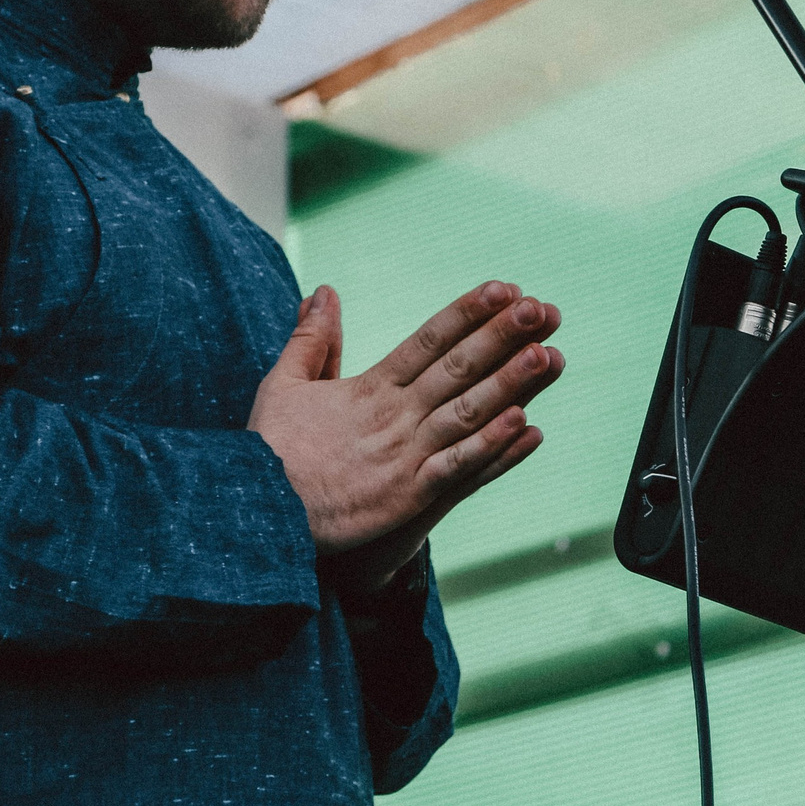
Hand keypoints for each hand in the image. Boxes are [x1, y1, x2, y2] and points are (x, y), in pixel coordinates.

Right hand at [248, 281, 562, 594]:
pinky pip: (458, 468)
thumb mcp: (282, 383)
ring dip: (510, 384)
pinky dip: (492, 448)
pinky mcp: (407, 496)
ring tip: (549, 356)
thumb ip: (311, 338)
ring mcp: (404, 456)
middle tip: (543, 309)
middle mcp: (393, 416)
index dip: (468, 312)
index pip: (428, 339)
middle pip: (457, 368)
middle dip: (503, 336)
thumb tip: (324, 291)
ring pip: (466, 413)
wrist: (255, 517)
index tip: (504, 287)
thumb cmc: (269, 451)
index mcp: (369, 387)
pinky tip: (526, 427)